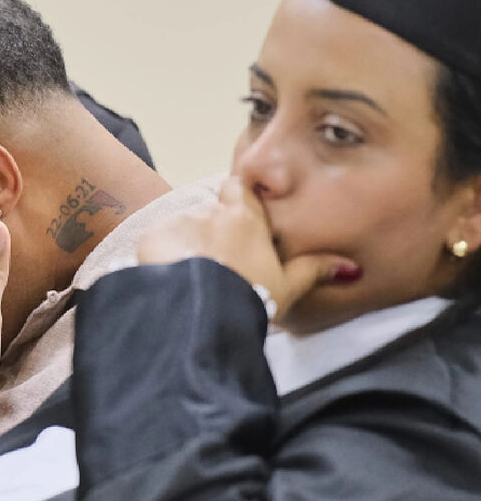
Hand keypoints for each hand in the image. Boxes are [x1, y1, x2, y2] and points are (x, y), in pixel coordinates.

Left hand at [136, 177, 349, 319]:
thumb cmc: (251, 296)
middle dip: (213, 229)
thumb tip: (349, 266)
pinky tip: (172, 278)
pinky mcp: (152, 236)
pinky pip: (158, 241)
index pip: (239, 189)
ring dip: (188, 244)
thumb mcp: (288, 287)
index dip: (237, 202)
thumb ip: (314, 269)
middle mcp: (211, 210)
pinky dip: (164, 255)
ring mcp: (179, 221)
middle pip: (211, 210)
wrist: (202, 311)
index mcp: (245, 217)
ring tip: (194, 276)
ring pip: (183, 227)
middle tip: (218, 261)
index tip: (240, 222)